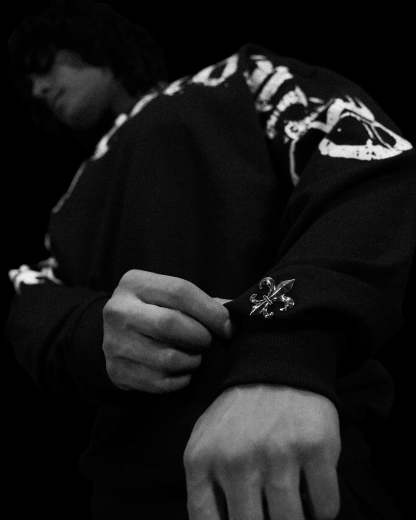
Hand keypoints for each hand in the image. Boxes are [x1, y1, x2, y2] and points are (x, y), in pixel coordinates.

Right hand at [102, 270, 231, 392]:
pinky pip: (158, 382)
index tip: (228, 327)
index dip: (210, 311)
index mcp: (134, 283)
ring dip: (191, 361)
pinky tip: (183, 373)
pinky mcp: (115, 370)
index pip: (179, 292)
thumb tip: (235, 319)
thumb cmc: (156, 311)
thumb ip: (203, 304)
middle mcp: (118, 310)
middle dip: (200, 337)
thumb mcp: (171, 297)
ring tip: (196, 358)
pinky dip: (179, 380)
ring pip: (166, 358)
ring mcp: (112, 342)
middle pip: (169, 323)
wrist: (118, 334)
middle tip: (209, 343)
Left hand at [184, 385, 340, 519]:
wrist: (275, 369)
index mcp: (202, 460)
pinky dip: (323, 508)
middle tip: (271, 510)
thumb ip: (205, 489)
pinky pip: (326, 509)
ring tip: (292, 497)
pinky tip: (312, 486)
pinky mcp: (315, 447)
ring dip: (297, 519)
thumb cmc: (239, 416)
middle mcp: (236, 459)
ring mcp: (278, 453)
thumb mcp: (205, 443)